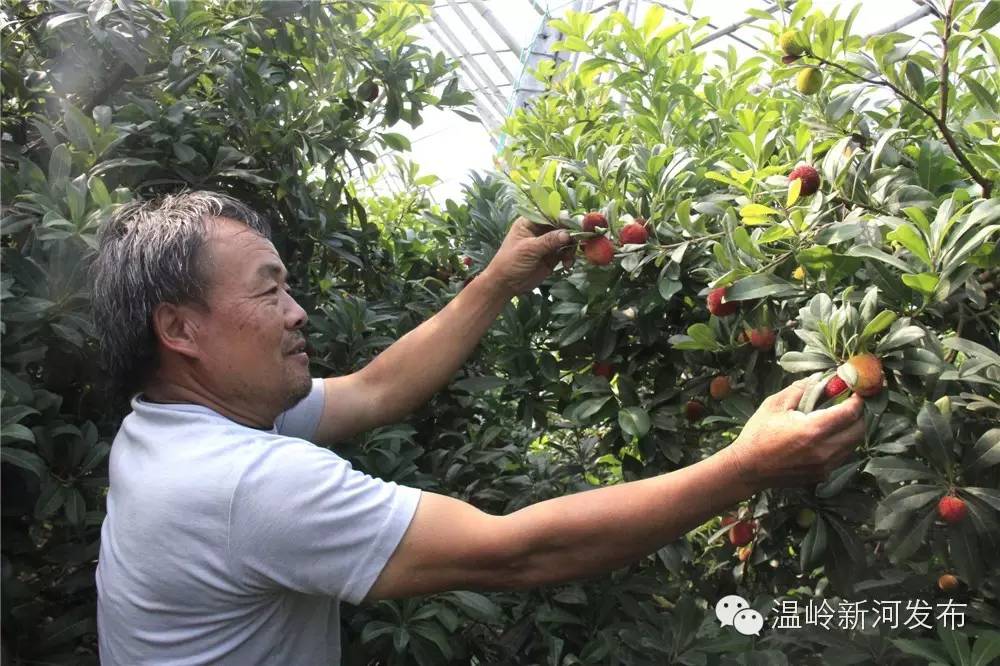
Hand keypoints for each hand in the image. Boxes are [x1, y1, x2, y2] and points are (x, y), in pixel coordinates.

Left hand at [481, 217, 574, 296]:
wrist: (505, 285)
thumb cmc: (511, 262)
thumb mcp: (529, 249)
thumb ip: (548, 241)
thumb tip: (568, 234)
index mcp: (530, 222)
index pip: (550, 214)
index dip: (564, 217)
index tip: (577, 223)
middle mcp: (540, 230)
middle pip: (561, 226)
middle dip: (571, 233)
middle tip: (578, 242)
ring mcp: (547, 243)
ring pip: (566, 239)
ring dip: (571, 247)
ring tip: (569, 258)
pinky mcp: (552, 256)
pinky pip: (566, 253)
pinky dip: (569, 257)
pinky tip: (567, 265)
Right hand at [726, 380, 865, 489]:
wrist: (747, 468)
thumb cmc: (757, 434)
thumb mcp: (774, 405)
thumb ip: (799, 389)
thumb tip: (819, 378)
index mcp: (813, 430)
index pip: (850, 413)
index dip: (857, 400)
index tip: (856, 391)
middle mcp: (824, 450)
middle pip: (859, 430)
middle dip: (859, 415)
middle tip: (849, 403)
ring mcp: (825, 465)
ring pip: (853, 445)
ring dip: (851, 430)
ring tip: (838, 419)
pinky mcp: (822, 475)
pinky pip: (842, 456)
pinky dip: (841, 443)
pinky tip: (827, 436)